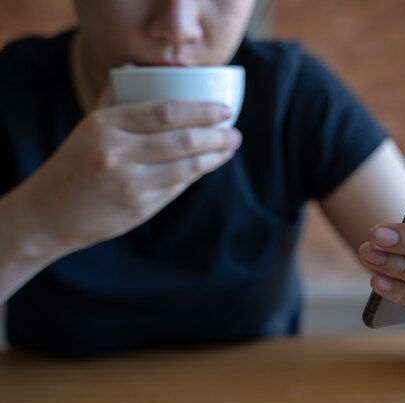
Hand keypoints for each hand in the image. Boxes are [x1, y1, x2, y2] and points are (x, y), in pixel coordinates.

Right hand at [18, 96, 240, 250]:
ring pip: (187, 166)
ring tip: (229, 148)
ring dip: (215, 157)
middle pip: (183, 139)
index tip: (225, 110)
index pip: (165, 111)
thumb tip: (137, 69)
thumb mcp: (89, 126)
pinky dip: (196, 175)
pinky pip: (178, 187)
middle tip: (235, 133)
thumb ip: (114, 98)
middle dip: (217, 135)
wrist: (50, 213)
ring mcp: (130, 183)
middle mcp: (118, 153)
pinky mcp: (139, 209)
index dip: (201, 110)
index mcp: (105, 125)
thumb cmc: (75, 163)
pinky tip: (207, 165)